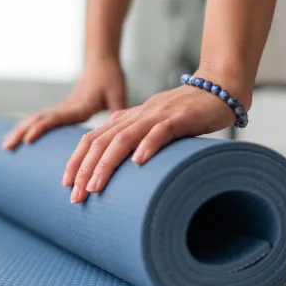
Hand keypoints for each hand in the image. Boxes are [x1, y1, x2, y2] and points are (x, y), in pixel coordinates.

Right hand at [2, 58, 125, 149]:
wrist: (101, 62)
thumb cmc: (110, 78)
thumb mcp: (118, 94)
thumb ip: (119, 110)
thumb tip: (123, 131)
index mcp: (78, 106)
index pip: (56, 118)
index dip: (43, 128)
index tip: (29, 138)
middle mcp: (66, 107)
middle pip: (39, 119)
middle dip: (22, 133)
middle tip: (6, 147)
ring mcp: (62, 108)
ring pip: (36, 119)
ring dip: (20, 131)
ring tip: (5, 146)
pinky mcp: (62, 110)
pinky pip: (42, 119)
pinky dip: (28, 127)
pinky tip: (20, 137)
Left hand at [64, 72, 249, 202]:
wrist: (219, 89)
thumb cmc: (187, 113)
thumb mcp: (155, 125)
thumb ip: (137, 138)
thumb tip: (122, 167)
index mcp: (128, 118)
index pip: (93, 138)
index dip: (77, 160)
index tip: (66, 184)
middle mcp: (138, 116)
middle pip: (102, 141)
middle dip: (85, 169)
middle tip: (75, 196)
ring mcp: (158, 116)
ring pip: (124, 138)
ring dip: (107, 164)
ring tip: (95, 187)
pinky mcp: (180, 118)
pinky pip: (161, 131)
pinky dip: (148, 145)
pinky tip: (139, 162)